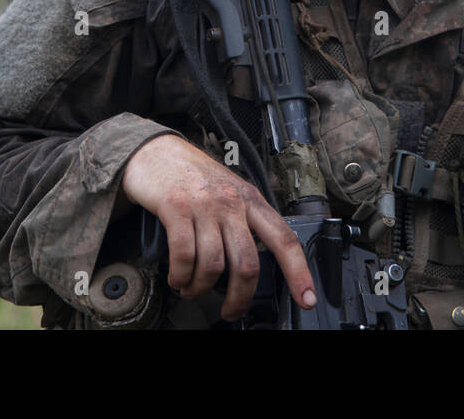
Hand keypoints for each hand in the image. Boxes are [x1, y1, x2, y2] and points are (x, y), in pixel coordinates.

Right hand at [120, 134, 315, 320]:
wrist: (157, 151)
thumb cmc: (193, 176)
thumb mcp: (229, 192)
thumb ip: (244, 221)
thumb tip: (251, 266)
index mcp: (251, 200)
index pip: (284, 239)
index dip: (299, 272)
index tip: (307, 299)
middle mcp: (231, 203)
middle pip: (247, 264)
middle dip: (240, 298)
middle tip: (230, 312)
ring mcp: (204, 205)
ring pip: (214, 265)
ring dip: (201, 288)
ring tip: (191, 289)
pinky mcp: (175, 208)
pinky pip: (184, 255)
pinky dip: (180, 275)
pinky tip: (178, 278)